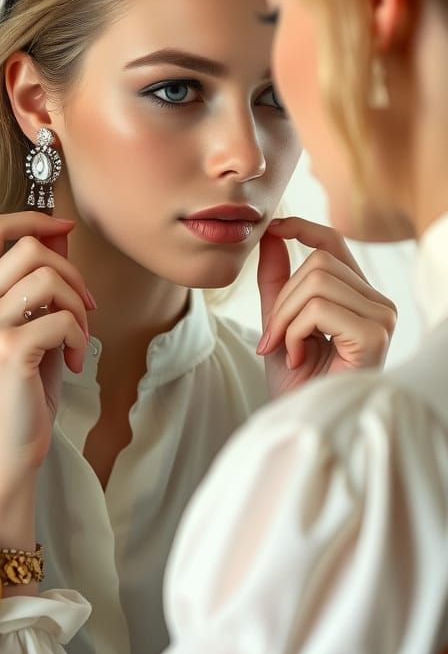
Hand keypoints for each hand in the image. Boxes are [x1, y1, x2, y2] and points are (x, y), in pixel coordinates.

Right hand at [0, 213, 94, 501]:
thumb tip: (62, 233)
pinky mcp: (8, 349)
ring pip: (48, 276)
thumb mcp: (24, 327)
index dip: (34, 218)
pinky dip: (81, 337)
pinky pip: (63, 317)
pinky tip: (75, 362)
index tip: (65, 229)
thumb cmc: (17, 392)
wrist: (3, 452)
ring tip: (78, 336)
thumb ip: (36, 282)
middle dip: (70, 270)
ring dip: (77, 304)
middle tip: (84, 304)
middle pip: (28, 245)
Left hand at [256, 217, 396, 398]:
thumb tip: (272, 234)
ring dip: (285, 319)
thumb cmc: (297, 384)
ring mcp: (382, 318)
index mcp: (359, 298)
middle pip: (318, 262)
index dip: (303, 229)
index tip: (274, 228)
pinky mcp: (375, 335)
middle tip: (272, 339)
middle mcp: (378, 304)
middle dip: (282, 299)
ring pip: (315, 281)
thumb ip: (277, 281)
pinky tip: (300, 359)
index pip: (335, 244)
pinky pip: (319, 308)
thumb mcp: (280, 323)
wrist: (303, 425)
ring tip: (287, 350)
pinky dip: (296, 332)